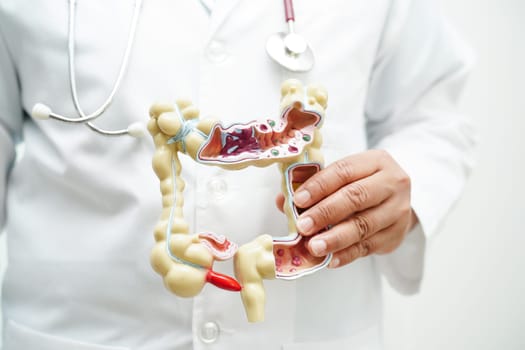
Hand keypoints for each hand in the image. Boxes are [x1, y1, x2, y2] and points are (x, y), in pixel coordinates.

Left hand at [277, 150, 417, 267]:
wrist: (396, 200)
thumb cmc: (363, 184)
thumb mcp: (343, 176)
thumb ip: (314, 185)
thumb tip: (283, 200)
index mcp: (375, 161)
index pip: (344, 171)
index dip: (319, 185)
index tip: (298, 200)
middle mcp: (392, 183)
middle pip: (356, 197)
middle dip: (326, 213)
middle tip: (303, 226)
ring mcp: (397, 210)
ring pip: (364, 225)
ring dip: (335, 238)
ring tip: (314, 246)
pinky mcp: (397, 234)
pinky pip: (369, 247)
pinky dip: (347, 254)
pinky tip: (330, 259)